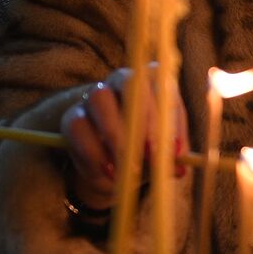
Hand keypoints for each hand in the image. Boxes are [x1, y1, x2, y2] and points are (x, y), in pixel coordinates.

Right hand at [59, 63, 188, 211]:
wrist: (110, 164)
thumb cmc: (144, 152)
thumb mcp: (161, 156)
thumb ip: (169, 158)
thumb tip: (179, 167)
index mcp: (153, 84)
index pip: (163, 86)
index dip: (171, 117)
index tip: (175, 150)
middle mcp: (123, 81)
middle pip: (130, 83)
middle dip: (143, 119)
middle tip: (151, 155)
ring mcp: (94, 95)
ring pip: (100, 98)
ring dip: (115, 134)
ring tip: (127, 168)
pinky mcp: (72, 117)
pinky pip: (78, 126)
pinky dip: (93, 153)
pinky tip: (107, 172)